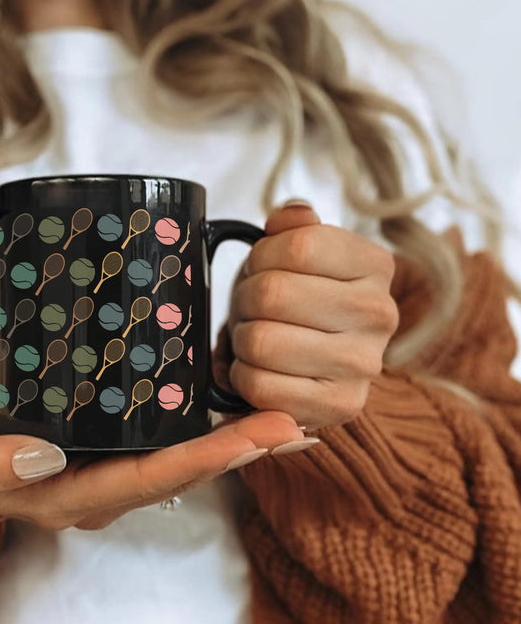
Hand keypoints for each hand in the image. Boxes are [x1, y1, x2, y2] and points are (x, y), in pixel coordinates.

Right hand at [0, 394, 305, 530]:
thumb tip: (45, 459)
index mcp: (69, 497)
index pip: (147, 481)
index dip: (204, 460)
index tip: (255, 438)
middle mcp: (99, 489)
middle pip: (181, 473)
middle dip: (238, 450)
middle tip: (295, 425)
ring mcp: (104, 468)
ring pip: (180, 456)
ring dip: (233, 439)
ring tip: (288, 417)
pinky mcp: (104, 441)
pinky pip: (163, 436)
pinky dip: (202, 421)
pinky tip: (234, 399)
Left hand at [224, 200, 399, 432]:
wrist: (305, 364)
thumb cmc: (294, 300)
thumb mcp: (294, 252)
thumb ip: (293, 226)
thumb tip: (290, 216)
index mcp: (375, 265)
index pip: (299, 246)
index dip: (262, 257)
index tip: (264, 268)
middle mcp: (381, 314)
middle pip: (272, 293)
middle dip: (245, 300)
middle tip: (252, 309)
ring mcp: (365, 365)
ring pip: (261, 341)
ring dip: (242, 339)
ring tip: (257, 337)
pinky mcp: (341, 407)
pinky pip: (259, 385)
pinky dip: (243, 375)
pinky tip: (260, 369)